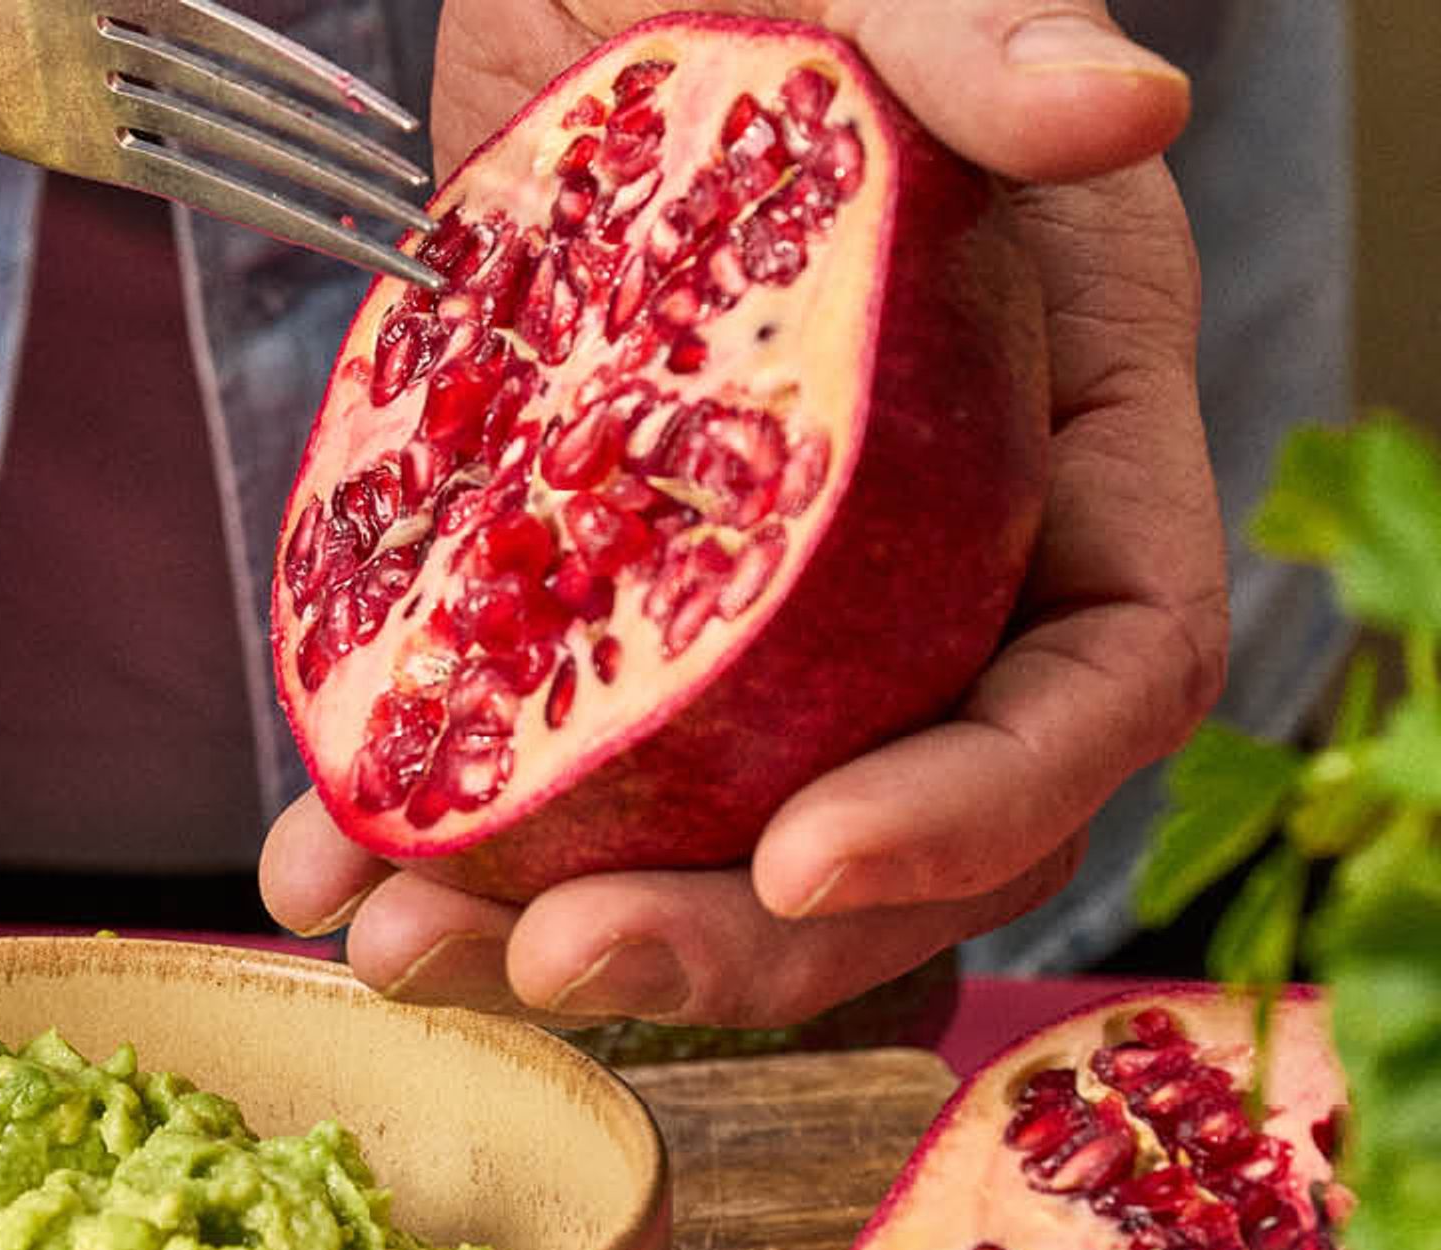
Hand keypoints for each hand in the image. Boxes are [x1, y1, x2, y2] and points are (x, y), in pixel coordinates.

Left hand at [258, 0, 1226, 1025]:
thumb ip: (986, 38)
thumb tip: (1126, 102)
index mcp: (1075, 432)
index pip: (1099, 683)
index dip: (978, 805)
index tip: (810, 856)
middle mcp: (939, 554)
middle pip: (900, 831)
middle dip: (738, 938)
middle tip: (561, 965)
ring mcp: (764, 600)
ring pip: (711, 836)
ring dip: (555, 924)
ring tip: (396, 951)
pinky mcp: (597, 588)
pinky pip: (535, 746)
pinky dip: (427, 822)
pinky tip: (313, 866)